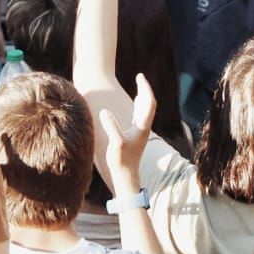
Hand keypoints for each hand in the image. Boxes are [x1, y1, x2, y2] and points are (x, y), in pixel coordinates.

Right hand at [101, 73, 156, 190]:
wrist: (126, 176)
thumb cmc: (121, 161)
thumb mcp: (116, 143)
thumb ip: (111, 127)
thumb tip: (105, 111)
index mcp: (142, 126)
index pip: (148, 102)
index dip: (145, 88)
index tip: (140, 76)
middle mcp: (144, 127)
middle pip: (149, 103)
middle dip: (145, 89)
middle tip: (139, 76)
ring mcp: (141, 131)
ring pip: (146, 109)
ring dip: (143, 95)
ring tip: (139, 84)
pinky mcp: (135, 134)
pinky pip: (140, 114)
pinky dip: (139, 104)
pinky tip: (136, 101)